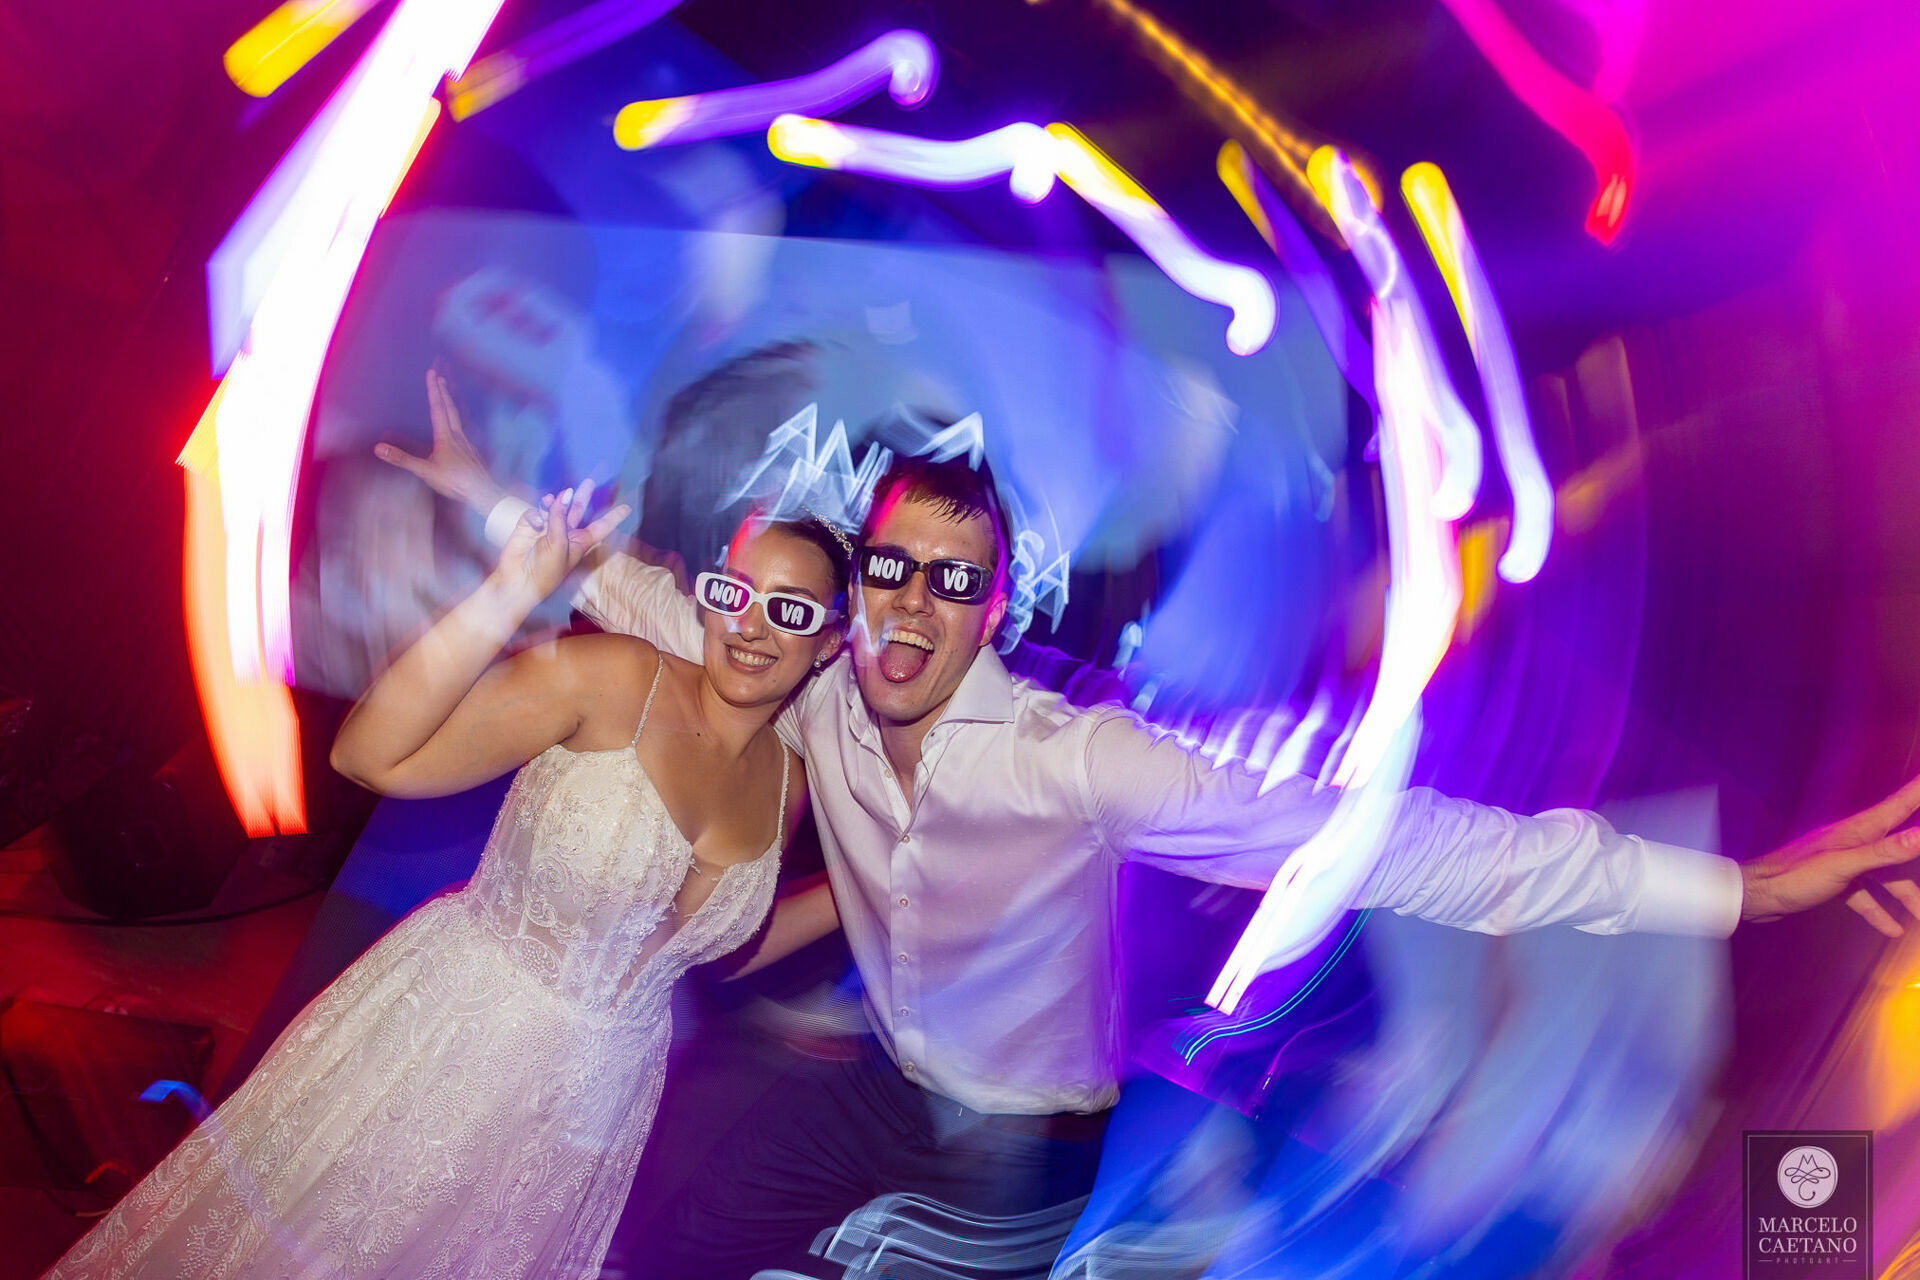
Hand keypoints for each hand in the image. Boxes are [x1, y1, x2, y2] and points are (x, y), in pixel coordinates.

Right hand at [374, 369, 507, 514]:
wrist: (483, 492)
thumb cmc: (456, 482)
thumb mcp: (426, 471)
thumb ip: (402, 459)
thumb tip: (379, 448)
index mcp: (446, 437)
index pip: (438, 408)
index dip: (433, 389)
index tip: (431, 373)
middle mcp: (458, 436)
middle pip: (450, 409)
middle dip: (442, 391)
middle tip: (438, 377)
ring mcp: (467, 444)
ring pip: (458, 419)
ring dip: (450, 405)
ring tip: (446, 396)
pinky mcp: (471, 453)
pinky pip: (463, 432)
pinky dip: (456, 423)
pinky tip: (456, 430)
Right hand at [494, 479, 631, 604]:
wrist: (518, 580)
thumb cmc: (545, 571)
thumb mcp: (559, 545)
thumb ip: (560, 518)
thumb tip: (562, 495)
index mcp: (579, 543)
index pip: (600, 527)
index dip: (612, 517)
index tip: (626, 508)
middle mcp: (565, 534)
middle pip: (577, 510)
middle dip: (582, 496)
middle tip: (589, 482)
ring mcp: (546, 529)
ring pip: (555, 507)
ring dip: (556, 501)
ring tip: (555, 499)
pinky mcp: (529, 526)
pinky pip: (536, 512)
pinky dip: (536, 513)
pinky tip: (536, 521)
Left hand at [1741, 773, 1919, 933]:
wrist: (1756, 895)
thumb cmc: (1793, 876)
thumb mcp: (1843, 866)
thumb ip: (1883, 852)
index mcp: (1859, 830)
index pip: (1900, 805)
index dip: (1919, 790)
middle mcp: (1855, 841)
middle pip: (1901, 845)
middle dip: (1919, 853)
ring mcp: (1845, 861)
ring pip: (1887, 877)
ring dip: (1907, 898)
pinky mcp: (1834, 881)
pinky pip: (1865, 896)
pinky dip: (1878, 911)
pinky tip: (1893, 929)